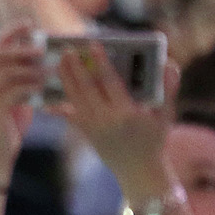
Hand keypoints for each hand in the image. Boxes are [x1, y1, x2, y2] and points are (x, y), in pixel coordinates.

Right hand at [0, 26, 43, 176]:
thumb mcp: (18, 93)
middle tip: (43, 49)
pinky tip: (44, 88)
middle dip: (24, 49)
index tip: (30, 25)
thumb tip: (48, 57)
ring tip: (50, 70)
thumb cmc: (11, 120)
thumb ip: (25, 76)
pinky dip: (31, 87)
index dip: (13, 31)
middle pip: (1, 55)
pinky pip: (13, 91)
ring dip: (31, 68)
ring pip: (7, 71)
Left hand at [51, 42, 180, 196]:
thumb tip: (169, 64)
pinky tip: (45, 92)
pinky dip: (56, 104)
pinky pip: (67, 115)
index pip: (111, 82)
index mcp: (127, 112)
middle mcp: (106, 119)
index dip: (100, 62)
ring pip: (74, 98)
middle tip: (68, 48)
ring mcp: (92, 126)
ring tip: (61, 60)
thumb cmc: (154, 139)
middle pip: (86, 88)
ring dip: (65, 78)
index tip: (93, 45)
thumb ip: (168, 89)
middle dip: (75, 67)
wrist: (138, 169)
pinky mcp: (84, 132)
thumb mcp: (165, 115)